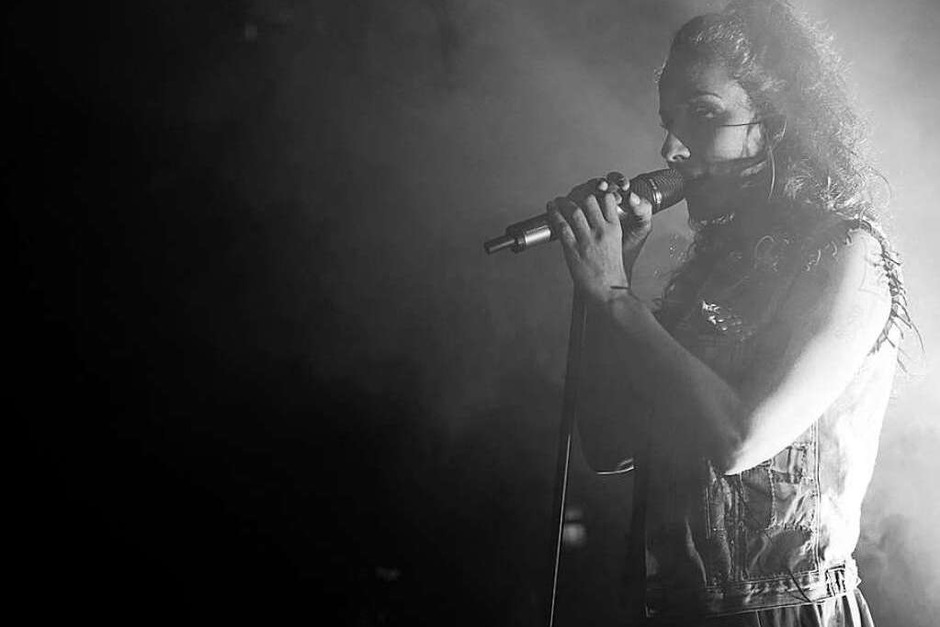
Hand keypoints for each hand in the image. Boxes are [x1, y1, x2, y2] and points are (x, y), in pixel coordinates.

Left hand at [547, 175, 631, 303]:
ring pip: (574, 210)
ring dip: (563, 202)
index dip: (597, 193)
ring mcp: (586, 239)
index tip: (589, 192)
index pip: (606, 200)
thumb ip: (605, 229)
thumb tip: (592, 217)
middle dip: (578, 196)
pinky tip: (551, 210)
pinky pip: (561, 226)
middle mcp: (601, 231)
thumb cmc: (611, 270)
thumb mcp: (615, 244)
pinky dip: (554, 215)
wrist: (608, 289)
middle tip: (570, 196)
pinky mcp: (573, 248)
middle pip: (589, 201)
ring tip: (558, 201)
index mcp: (614, 228)